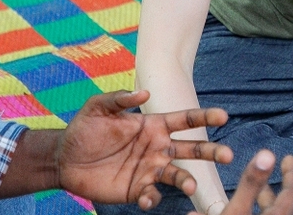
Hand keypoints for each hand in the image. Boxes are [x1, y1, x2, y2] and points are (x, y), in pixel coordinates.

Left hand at [56, 90, 233, 210]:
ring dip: (187, 181)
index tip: (223, 116)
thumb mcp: (98, 107)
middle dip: (211, 152)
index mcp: (154, 126)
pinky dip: (153, 198)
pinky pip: (153, 195)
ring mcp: (150, 170)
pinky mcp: (137, 189)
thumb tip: (145, 94)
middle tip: (228, 156)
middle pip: (192, 150)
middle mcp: (158, 148)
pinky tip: (148, 198)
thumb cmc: (84, 129)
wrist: (64, 159)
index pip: (185, 121)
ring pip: (178, 175)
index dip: (205, 117)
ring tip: (192, 186)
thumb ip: (120, 99)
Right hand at [188, 150, 292, 214]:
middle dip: (266, 188)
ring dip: (248, 203)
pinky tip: (204, 213)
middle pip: (276, 206)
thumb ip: (251, 183)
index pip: (292, 194)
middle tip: (260, 171)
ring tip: (237, 193)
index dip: (292, 174)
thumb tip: (268, 154)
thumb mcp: (236, 211)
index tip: (288, 158)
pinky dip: (234, 214)